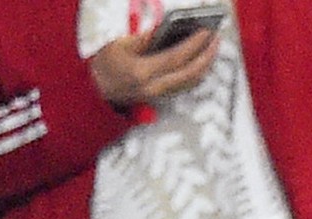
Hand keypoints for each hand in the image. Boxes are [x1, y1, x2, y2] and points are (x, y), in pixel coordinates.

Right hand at [89, 30, 217, 104]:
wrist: (95, 91)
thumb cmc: (104, 64)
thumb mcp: (117, 45)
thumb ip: (144, 38)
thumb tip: (165, 28)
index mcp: (141, 72)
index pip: (176, 57)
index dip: (194, 44)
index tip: (206, 30)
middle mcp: (154, 87)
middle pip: (191, 73)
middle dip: (207, 55)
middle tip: (216, 37)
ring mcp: (160, 95)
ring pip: (192, 82)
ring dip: (206, 63)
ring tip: (213, 46)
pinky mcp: (163, 98)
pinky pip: (187, 85)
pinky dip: (198, 71)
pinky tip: (202, 58)